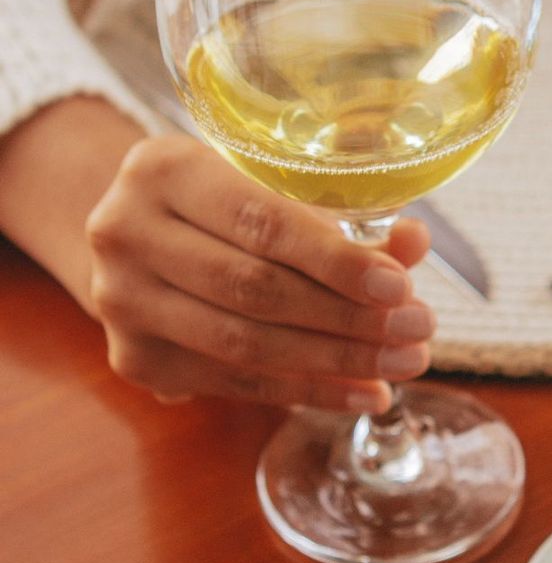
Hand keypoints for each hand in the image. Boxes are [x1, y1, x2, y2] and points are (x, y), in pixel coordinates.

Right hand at [85, 134, 434, 411]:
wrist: (136, 238)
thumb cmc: (219, 205)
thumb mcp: (270, 189)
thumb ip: (341, 218)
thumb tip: (416, 243)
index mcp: (163, 170)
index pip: (260, 223)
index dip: (335, 261)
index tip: (401, 287)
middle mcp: (126, 233)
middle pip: (254, 289)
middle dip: (348, 318)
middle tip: (418, 331)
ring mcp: (122, 302)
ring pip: (245, 344)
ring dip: (337, 361)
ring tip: (402, 365)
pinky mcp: (136, 361)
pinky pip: (237, 383)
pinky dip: (309, 391)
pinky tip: (364, 393)